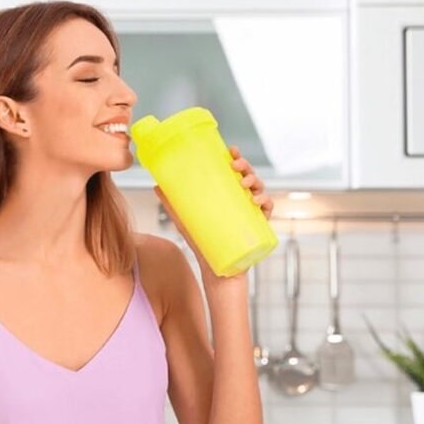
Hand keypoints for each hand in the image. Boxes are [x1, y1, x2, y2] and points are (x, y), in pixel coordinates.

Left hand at [154, 146, 274, 279]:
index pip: (235, 172)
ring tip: (244, 183)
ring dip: (255, 182)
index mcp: (228, 195)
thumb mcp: (187, 222)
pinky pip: (268, 211)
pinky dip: (265, 203)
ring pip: (259, 190)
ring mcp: (252, 214)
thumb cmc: (204, 245)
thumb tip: (156, 186)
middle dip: (245, 167)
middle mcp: (242, 202)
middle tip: (235, 165)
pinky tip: (256, 201)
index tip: (231, 149)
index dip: (237, 158)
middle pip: (249, 177)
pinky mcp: (260, 227)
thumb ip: (173, 206)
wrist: (218, 274)